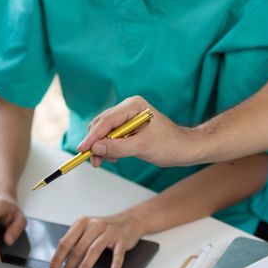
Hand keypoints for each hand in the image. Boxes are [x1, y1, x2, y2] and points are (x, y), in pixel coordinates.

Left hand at [49, 212, 144, 267]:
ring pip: (94, 250)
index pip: (65, 243)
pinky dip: (116, 263)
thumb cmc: (105, 229)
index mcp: (81, 223)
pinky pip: (118, 253)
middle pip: (78, 249)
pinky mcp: (121, 239)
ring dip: (85, 266)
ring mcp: (108, 232)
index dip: (57, 259)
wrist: (129, 221)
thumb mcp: (87, 230)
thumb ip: (75, 242)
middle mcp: (94, 225)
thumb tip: (59, 262)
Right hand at [77, 96, 193, 166]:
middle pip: (102, 124)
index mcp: (133, 106)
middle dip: (96, 143)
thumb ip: (118, 147)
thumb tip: (96, 148)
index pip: (107, 120)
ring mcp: (127, 117)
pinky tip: (113, 157)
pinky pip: (111, 137)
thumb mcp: (142, 147)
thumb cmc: (169, 144)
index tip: (83, 149)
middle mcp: (128, 108)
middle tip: (95, 161)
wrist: (184, 149)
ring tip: (105, 161)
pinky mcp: (127, 128)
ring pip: (104, 132)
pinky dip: (109, 148)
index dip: (93, 136)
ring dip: (102, 147)